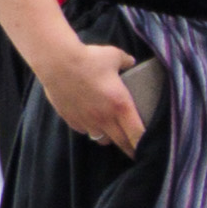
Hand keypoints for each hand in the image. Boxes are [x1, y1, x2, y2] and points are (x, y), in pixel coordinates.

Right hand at [48, 38, 143, 153]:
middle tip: (135, 151)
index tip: (149, 148)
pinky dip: (90, 129)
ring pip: (102, 139)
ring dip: (109, 138)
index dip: (144, 143)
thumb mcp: (114, 56)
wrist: (57, 62)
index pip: (137, 133)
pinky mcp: (71, 119)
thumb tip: (131, 61)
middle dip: (130, 148)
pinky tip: (90, 122)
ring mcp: (87, 120)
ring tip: (112, 134)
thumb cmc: (89, 58)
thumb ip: (125, 61)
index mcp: (121, 105)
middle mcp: (105, 117)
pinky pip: (84, 130)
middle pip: (121, 142)